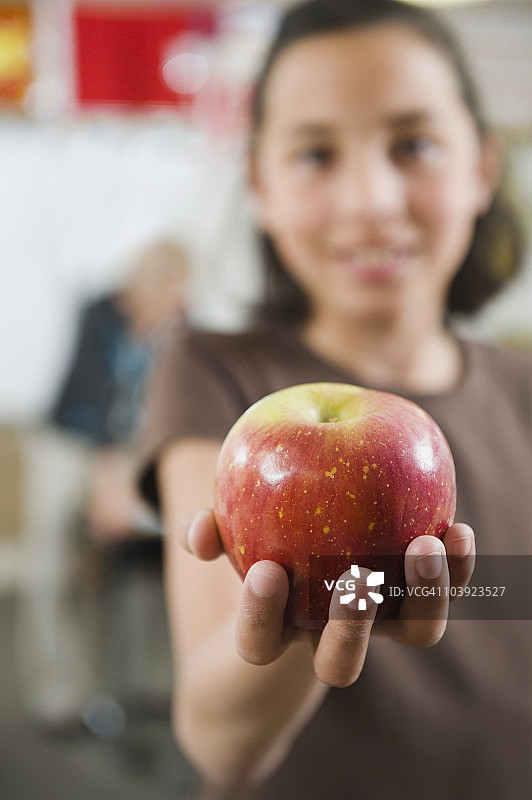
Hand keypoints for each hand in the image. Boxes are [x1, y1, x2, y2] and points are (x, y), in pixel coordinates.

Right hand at [184, 511, 474, 686]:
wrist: (307, 581)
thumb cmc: (260, 556)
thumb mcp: (228, 541)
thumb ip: (207, 534)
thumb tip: (198, 527)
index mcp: (278, 634)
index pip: (261, 644)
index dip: (262, 615)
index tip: (266, 571)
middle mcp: (332, 639)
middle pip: (343, 664)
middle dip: (352, 626)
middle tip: (357, 578)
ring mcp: (380, 622)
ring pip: (411, 634)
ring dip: (423, 596)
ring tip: (426, 546)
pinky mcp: (416, 597)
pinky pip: (444, 591)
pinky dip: (457, 568)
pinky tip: (456, 529)